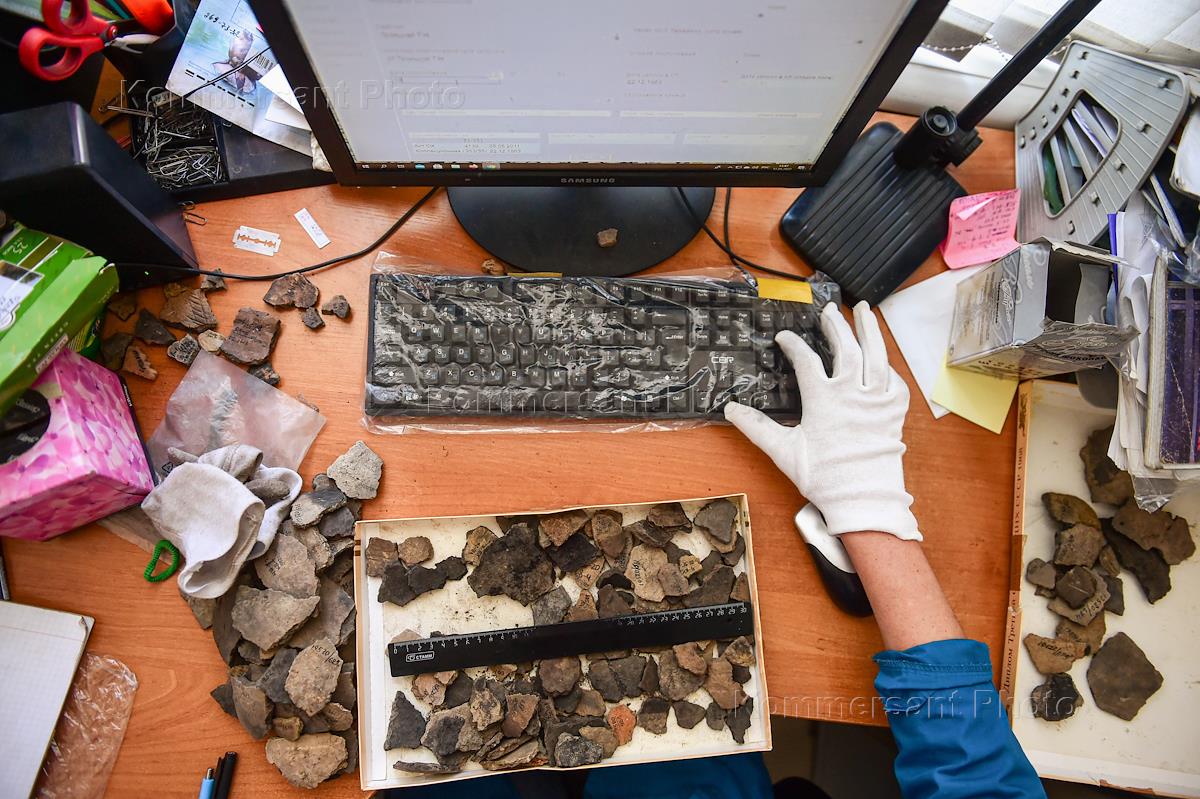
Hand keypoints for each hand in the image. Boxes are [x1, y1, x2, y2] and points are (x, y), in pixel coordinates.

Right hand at [725, 301, 919, 540]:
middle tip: (828, 310)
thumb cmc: (824, 478)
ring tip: (863, 311)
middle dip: (836, 325)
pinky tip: (881, 359)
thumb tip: (731, 410)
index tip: (785, 337)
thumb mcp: (784, 452)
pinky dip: (886, 366)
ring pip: (876, 356)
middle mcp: (852, 394)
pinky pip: (893, 381)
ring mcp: (876, 401)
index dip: (794, 345)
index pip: (806, 360)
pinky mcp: (894, 413)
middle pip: (846, 348)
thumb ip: (757, 428)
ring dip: (870, 331)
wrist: (864, 500)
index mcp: (824, 400)